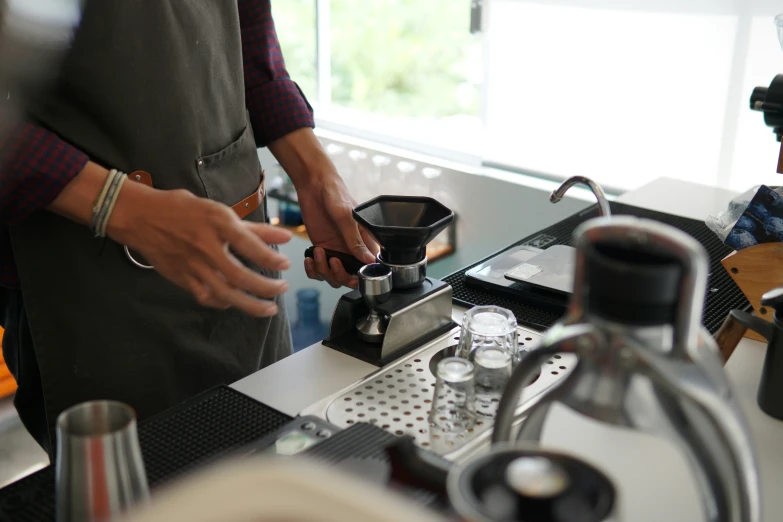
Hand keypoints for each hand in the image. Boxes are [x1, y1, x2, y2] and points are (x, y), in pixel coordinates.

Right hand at [108, 183, 291, 316]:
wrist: (140, 216)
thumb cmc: (183, 209)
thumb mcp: (219, 211)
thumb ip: (254, 228)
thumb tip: (286, 236)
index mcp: (217, 223)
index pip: (250, 246)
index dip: (271, 258)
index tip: (286, 264)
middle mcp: (205, 246)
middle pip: (241, 276)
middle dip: (266, 287)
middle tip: (283, 289)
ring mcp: (193, 265)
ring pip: (226, 293)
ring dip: (251, 305)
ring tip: (269, 309)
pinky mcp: (182, 278)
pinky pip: (207, 297)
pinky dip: (224, 303)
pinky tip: (237, 303)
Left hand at [298, 175, 377, 287]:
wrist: (314, 185)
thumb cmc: (335, 194)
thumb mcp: (346, 216)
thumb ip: (355, 239)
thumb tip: (368, 260)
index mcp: (365, 241)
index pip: (370, 267)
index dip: (362, 276)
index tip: (352, 275)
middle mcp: (351, 249)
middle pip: (351, 277)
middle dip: (341, 276)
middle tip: (333, 262)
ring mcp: (336, 250)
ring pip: (334, 277)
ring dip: (325, 271)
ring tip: (318, 253)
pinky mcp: (321, 250)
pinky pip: (318, 270)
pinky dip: (313, 270)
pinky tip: (309, 258)